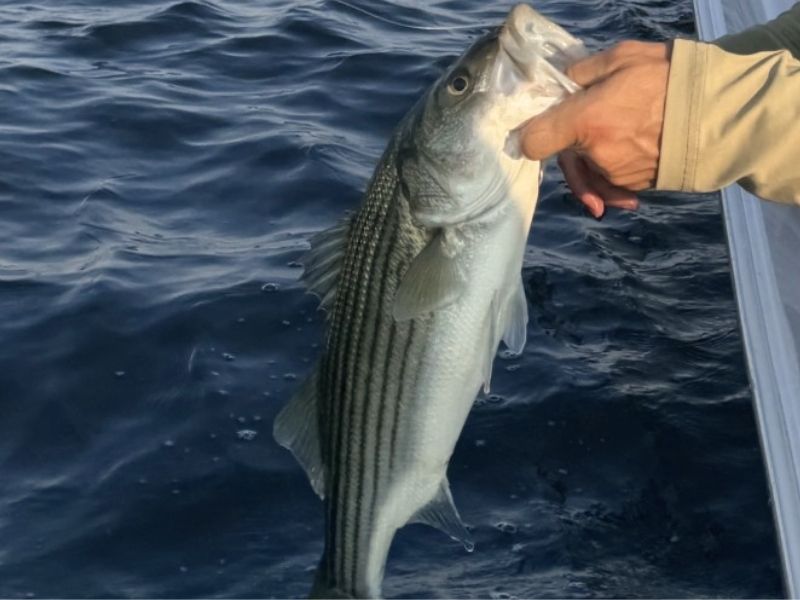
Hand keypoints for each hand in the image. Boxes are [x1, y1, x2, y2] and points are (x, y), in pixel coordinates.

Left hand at [522, 41, 670, 217]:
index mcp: (587, 121)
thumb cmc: (671, 78)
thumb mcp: (622, 59)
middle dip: (568, 141)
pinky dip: (610, 174)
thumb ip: (582, 73)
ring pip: (586, 168)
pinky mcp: (633, 186)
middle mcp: (596, 154)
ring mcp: (615, 174)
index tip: (542, 122)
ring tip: (619, 131)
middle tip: (589, 116)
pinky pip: (608, 182)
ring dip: (592, 155)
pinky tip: (624, 157)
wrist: (721, 112)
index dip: (532, 132)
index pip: (533, 141)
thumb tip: (562, 84)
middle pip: (562, 157)